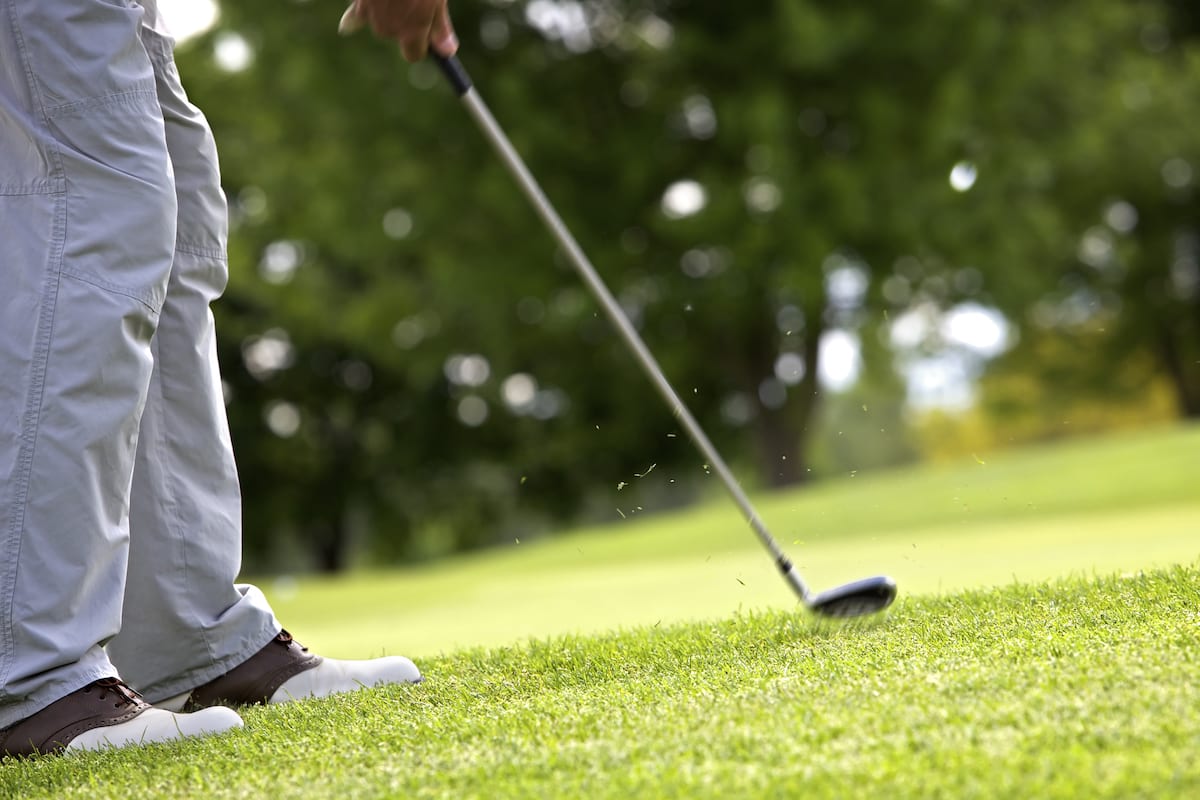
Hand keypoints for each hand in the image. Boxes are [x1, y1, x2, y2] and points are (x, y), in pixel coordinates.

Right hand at [338, 0, 457, 62]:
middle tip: (414, 0)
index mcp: (412, 32)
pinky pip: (355, 18)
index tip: (425, 35)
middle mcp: (389, 30)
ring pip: (380, 21)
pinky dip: (353, 20)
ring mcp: (371, 16)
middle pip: (397, 34)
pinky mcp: (359, 5)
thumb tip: (447, 51)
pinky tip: (349, 26)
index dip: (420, 44)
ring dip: (387, 10)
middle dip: (404, 21)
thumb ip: (440, 26)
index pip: (413, 54)